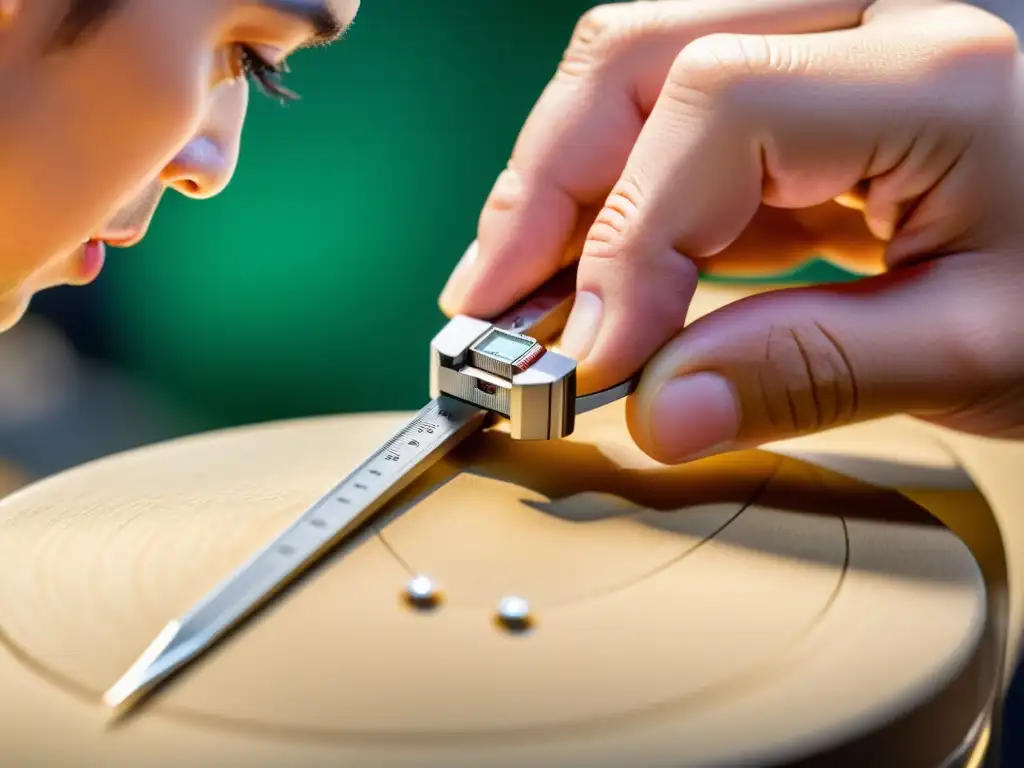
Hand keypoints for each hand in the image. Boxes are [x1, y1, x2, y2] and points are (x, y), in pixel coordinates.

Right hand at [440, 0, 1023, 462]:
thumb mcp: (978, 350)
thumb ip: (806, 375)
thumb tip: (656, 412)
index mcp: (933, 68)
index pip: (713, 109)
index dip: (625, 237)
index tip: (588, 357)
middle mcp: (873, 18)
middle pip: (643, 53)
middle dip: (544, 187)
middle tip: (489, 302)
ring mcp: (836, 45)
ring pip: (641, 72)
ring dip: (564, 188)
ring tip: (519, 292)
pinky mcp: (812, 92)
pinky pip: (679, 125)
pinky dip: (621, 204)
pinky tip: (596, 278)